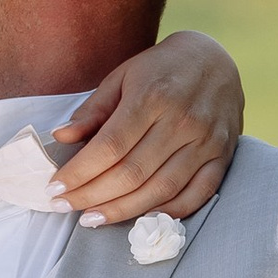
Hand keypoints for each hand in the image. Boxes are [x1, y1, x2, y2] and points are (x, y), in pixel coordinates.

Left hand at [51, 30, 244, 226]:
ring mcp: (206, 141)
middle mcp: (181, 121)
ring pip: (161, 189)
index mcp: (152, 97)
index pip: (109, 146)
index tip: (54, 188)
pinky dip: (168, 212)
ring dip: (123, 211)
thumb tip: (61, 136)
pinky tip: (140, 219)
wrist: (219, 57)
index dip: (79, 172)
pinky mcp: (223, 155)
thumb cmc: (162, 68)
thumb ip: (94, 110)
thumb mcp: (123, 77)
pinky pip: (197, 195)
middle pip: (132, 173)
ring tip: (93, 219)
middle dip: (92, 196)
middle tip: (65, 207)